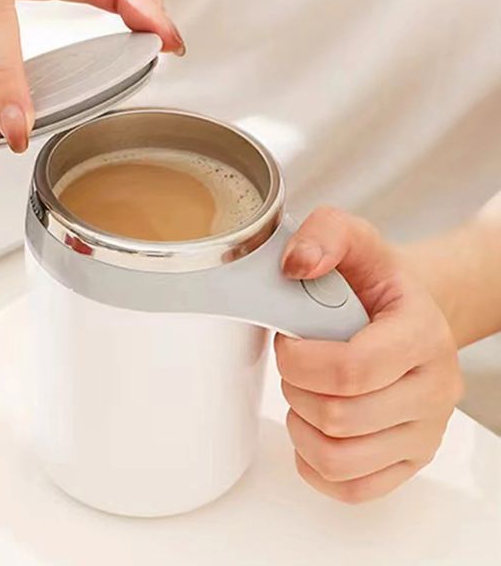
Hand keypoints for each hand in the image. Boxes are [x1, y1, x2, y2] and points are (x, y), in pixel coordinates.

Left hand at [275, 207, 462, 502]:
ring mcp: (424, 431)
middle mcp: (434, 389)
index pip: (351, 370)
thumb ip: (323, 233)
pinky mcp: (409, 461)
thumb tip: (296, 266)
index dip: (300, 360)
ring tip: (302, 393)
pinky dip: (315, 464)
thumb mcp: (353, 238)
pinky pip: (352, 489)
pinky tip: (312, 426)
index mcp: (422, 334)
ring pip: (340, 459)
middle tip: (293, 364)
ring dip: (300, 426)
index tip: (288, 340)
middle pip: (340, 417)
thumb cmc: (375, 281)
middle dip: (294, 388)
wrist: (404, 311)